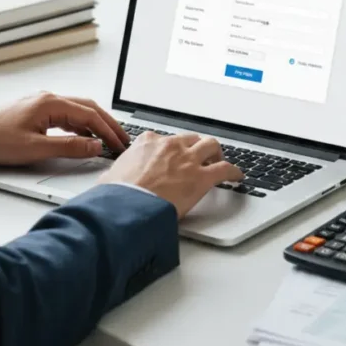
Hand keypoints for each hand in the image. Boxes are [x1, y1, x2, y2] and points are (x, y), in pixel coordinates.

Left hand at [0, 92, 128, 165]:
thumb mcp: (35, 148)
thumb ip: (69, 147)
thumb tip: (94, 145)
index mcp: (51, 103)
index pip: (91, 115)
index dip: (109, 131)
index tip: (120, 144)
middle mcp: (49, 98)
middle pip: (89, 108)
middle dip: (108, 124)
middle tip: (122, 140)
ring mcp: (43, 103)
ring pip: (79, 110)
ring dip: (96, 124)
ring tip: (108, 140)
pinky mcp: (37, 110)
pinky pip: (67, 115)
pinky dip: (81, 125)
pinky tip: (84, 137)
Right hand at [98, 131, 243, 217]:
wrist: (127, 207)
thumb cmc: (116, 195)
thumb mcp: (110, 178)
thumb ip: (115, 175)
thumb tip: (108, 183)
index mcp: (147, 143)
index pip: (164, 139)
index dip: (171, 148)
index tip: (173, 154)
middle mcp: (169, 146)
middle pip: (191, 138)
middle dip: (196, 145)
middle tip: (199, 155)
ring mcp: (187, 159)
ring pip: (211, 145)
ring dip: (216, 152)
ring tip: (219, 159)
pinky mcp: (201, 177)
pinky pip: (225, 169)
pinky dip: (233, 171)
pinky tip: (237, 176)